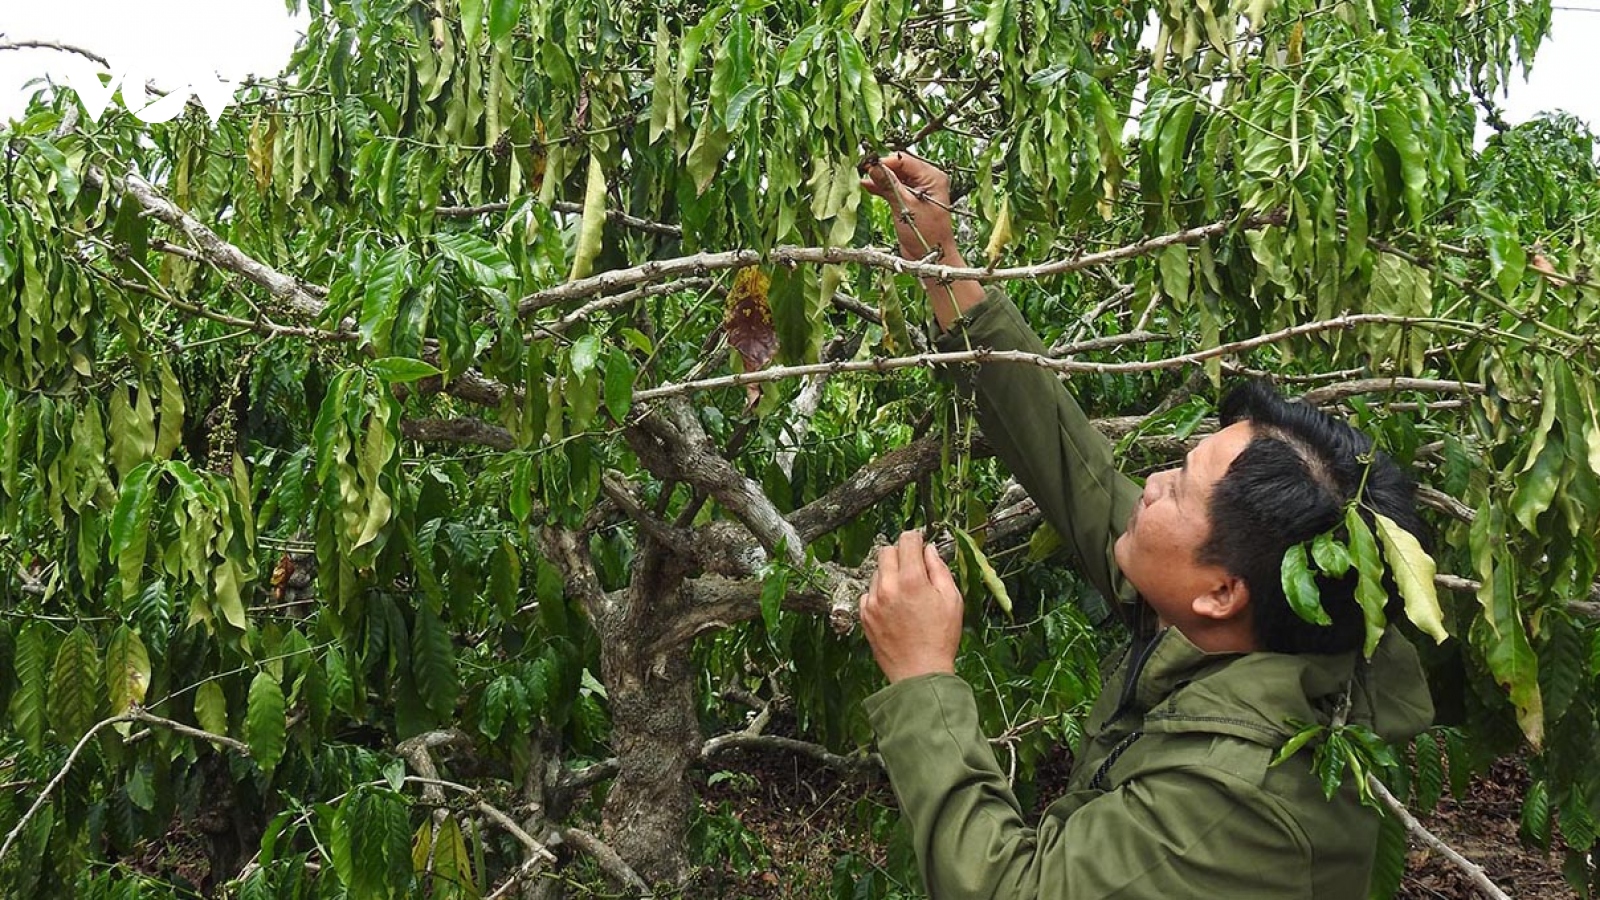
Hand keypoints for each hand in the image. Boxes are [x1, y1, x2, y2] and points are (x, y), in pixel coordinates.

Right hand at [859, 152, 984, 329]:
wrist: (929, 258)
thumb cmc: (926, 235)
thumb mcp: (905, 207)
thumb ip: (889, 185)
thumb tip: (874, 167)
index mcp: (933, 177)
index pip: (905, 160)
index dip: (885, 161)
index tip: (867, 164)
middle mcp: (927, 180)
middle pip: (899, 166)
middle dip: (881, 168)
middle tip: (862, 168)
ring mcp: (917, 190)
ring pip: (894, 176)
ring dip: (879, 177)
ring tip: (862, 176)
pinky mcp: (908, 200)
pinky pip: (893, 188)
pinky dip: (880, 187)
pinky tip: (867, 185)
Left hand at [860, 531, 964, 682]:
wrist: (919, 672)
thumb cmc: (940, 638)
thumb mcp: (951, 600)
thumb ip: (939, 569)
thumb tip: (929, 550)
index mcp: (912, 580)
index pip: (907, 540)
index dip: (916, 538)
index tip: (919, 542)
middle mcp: (888, 587)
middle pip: (886, 551)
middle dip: (900, 554)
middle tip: (913, 568)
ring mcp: (873, 601)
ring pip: (877, 572)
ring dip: (890, 575)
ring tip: (906, 595)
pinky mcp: (865, 615)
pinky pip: (869, 593)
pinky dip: (880, 594)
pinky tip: (894, 608)